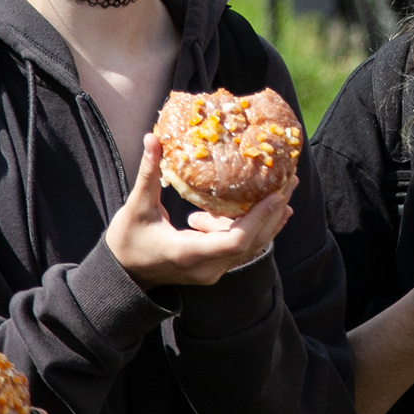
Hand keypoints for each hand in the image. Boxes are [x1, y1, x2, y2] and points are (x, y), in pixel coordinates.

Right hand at [104, 134, 295, 287]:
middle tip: (290, 181)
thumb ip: (148, 174)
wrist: (123, 275)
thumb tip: (152, 137)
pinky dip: (256, 227)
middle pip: (253, 243)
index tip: (275, 193)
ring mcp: (212, 271)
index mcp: (189, 253)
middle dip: (274, 212)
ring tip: (285, 189)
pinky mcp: (214, 267)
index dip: (259, 218)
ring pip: (252, 247)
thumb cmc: (127, 242)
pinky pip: (243, 249)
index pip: (235, 241)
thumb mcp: (136, 207)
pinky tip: (268, 207)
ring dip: (270, 219)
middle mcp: (207, 267)